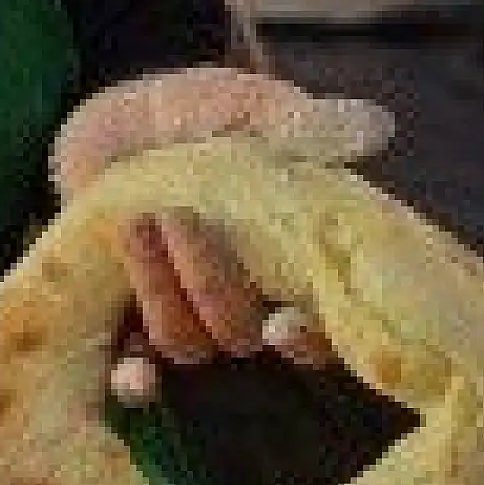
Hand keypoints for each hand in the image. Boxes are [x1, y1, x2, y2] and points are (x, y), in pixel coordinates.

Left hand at [48, 68, 395, 407]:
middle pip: (242, 333)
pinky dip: (135, 379)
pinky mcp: (129, 318)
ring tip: (136, 223)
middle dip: (209, 284)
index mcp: (285, 257)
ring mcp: (185, 310)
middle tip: (179, 217)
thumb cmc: (188, 114)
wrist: (108, 120)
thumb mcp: (238, 106)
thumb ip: (295, 121)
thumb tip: (375, 126)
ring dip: (160, 291)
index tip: (285, 323)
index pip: (320, 324)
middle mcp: (242, 297)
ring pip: (185, 341)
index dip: (310, 337)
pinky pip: (137, 373)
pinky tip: (132, 372)